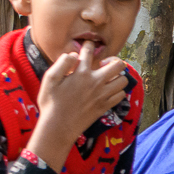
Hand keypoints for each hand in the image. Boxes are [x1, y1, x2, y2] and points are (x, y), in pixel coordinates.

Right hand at [31, 41, 128, 164]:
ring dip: (117, 77)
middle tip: (105, 65)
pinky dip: (117, 91)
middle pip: (118, 65)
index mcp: (80, 73)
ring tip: (108, 79)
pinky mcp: (105, 106)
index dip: (88, 46)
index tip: (88, 46)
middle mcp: (96, 82)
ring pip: (123, 80)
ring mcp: (103, 95)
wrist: (58, 127)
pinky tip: (108, 91)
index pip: (89, 51)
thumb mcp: (49, 80)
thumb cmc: (51, 103)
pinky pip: (121, 95)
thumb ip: (62, 64)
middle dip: (114, 61)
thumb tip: (74, 55)